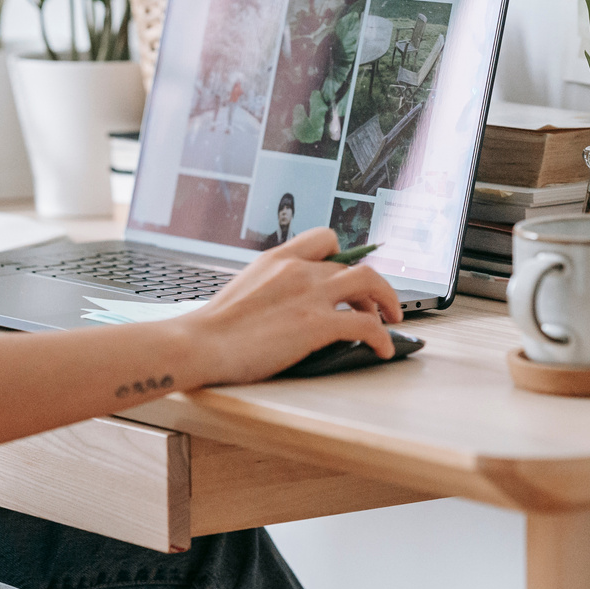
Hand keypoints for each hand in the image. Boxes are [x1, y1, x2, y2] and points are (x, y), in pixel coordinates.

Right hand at [179, 228, 403, 386]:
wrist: (199, 344)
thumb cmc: (213, 329)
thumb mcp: (244, 290)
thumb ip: (270, 286)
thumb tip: (284, 303)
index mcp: (278, 259)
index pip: (325, 237)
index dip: (344, 255)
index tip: (349, 274)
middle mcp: (298, 269)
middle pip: (354, 263)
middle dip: (371, 286)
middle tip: (376, 305)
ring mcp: (310, 295)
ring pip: (369, 283)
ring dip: (386, 302)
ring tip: (390, 321)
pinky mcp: (318, 325)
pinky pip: (367, 325)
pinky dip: (382, 337)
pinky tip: (381, 351)